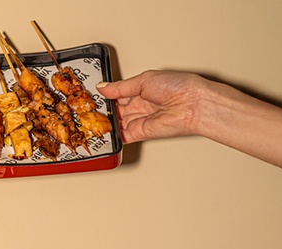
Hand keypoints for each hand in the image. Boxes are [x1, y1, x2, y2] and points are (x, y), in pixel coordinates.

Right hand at [97, 70, 212, 143]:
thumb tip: (103, 87)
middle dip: (103, 109)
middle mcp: (141, 105)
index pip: (118, 93)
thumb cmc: (177, 87)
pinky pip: (122, 136)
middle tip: (89, 109)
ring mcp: (140, 119)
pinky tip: (103, 131)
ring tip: (91, 119)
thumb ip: (120, 87)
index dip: (105, 95)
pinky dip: (112, 135)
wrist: (192, 104)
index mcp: (142, 89)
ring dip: (106, 122)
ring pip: (117, 123)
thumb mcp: (143, 80)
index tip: (92, 96)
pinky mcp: (141, 133)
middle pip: (116, 109)